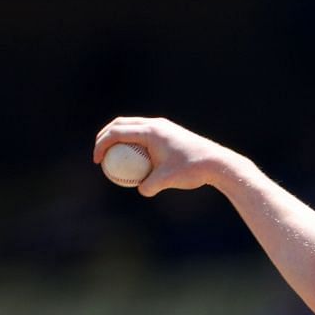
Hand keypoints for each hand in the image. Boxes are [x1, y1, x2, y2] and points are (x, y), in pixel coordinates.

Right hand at [92, 117, 232, 197]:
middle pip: (120, 124)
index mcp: (150, 131)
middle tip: (99, 154)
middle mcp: (155, 125)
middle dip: (105, 136)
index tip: (97, 161)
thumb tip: (140, 190)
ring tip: (113, 156)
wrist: (217, 162)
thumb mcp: (168, 180)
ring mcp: (162, 127)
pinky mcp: (169, 132)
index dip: (101, 144)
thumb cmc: (193, 170)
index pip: (117, 132)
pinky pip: (144, 134)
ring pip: (132, 127)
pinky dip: (133, 142)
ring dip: (119, 137)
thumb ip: (150, 186)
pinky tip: (134, 159)